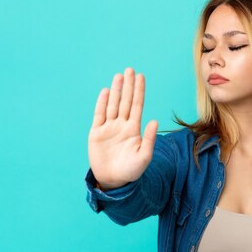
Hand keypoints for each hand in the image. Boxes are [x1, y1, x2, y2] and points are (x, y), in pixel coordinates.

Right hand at [88, 67, 156, 189]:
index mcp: (134, 129)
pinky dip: (102, 103)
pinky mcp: (96, 133)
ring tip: (119, 76)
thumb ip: (149, 139)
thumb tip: (155, 121)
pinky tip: (106, 92)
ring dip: (116, 90)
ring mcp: (109, 128)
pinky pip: (99, 115)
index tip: (141, 77)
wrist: (114, 181)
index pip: (137, 106)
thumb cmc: (131, 171)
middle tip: (130, 69)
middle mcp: (122, 125)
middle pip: (125, 101)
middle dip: (128, 86)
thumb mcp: (144, 157)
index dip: (139, 91)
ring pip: (113, 105)